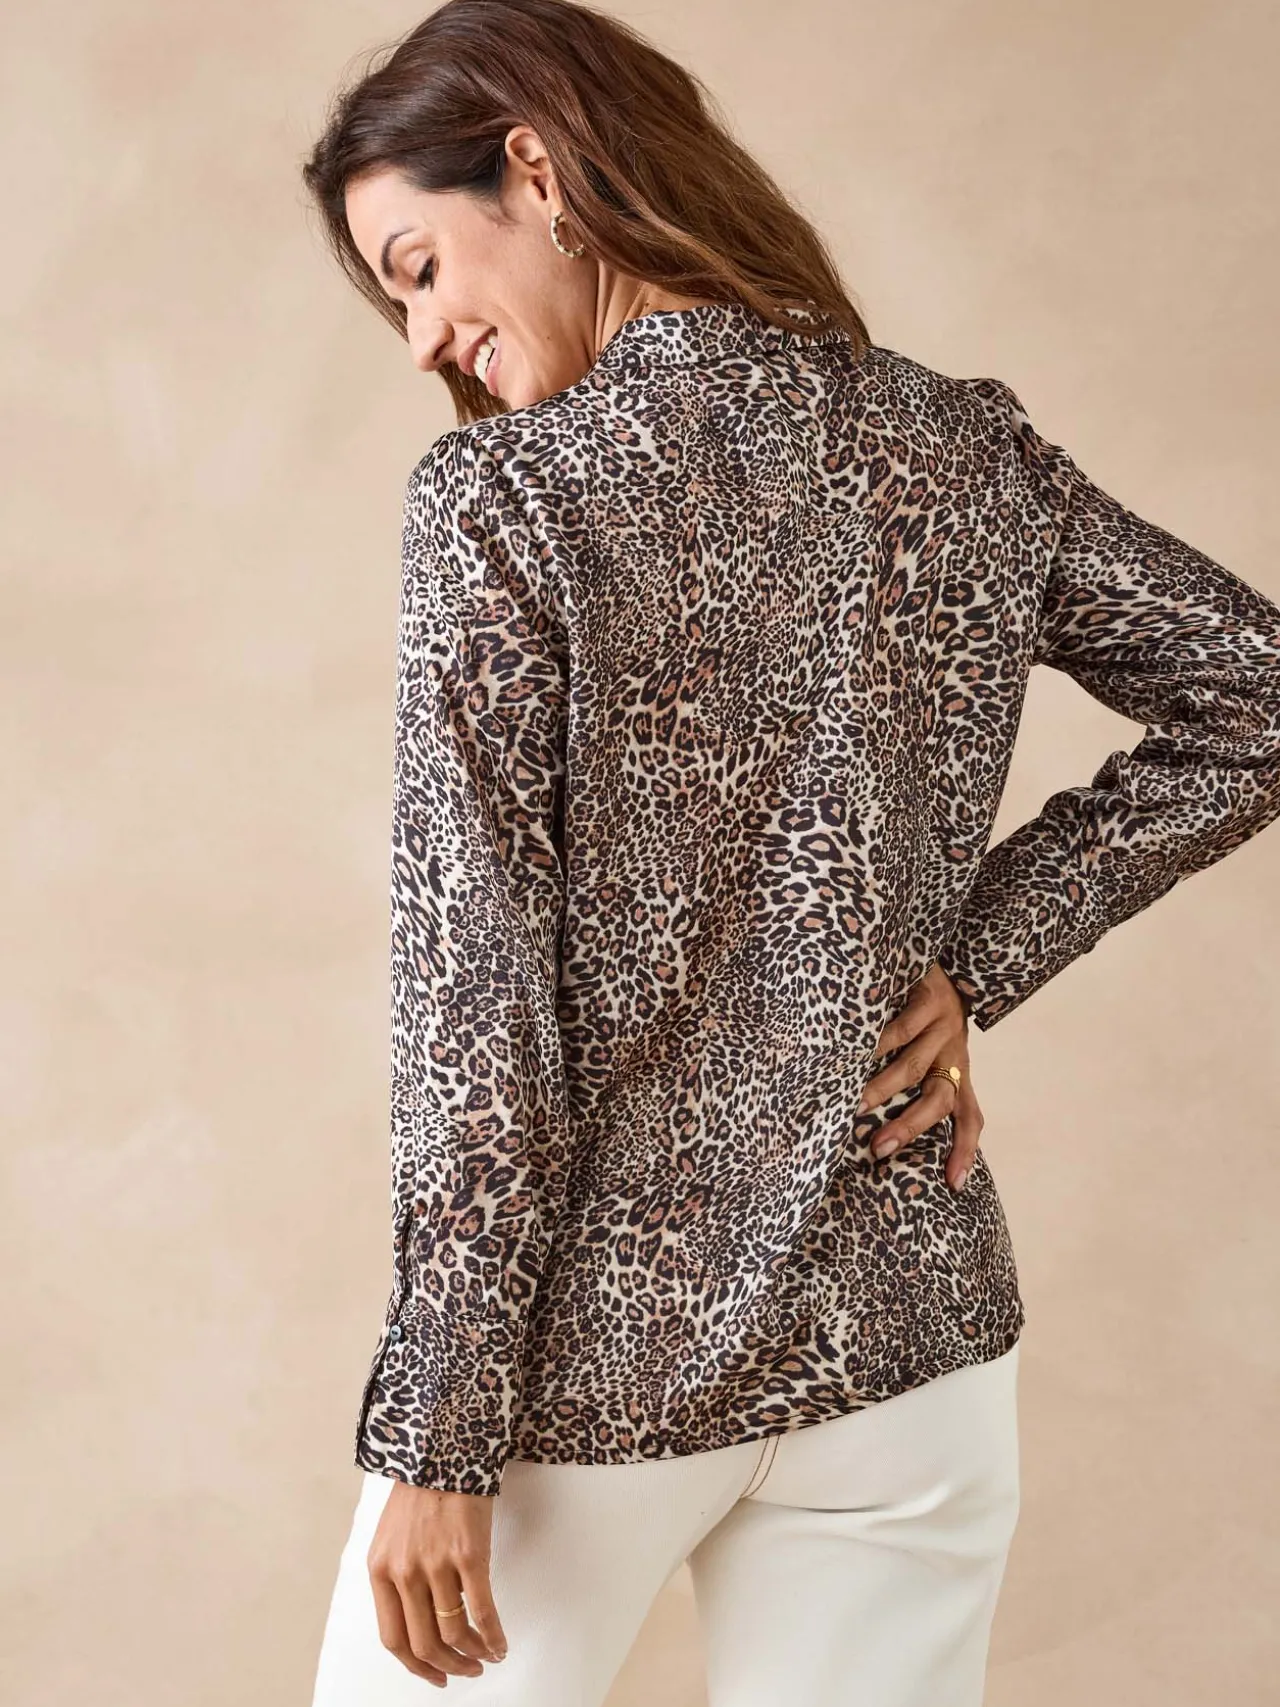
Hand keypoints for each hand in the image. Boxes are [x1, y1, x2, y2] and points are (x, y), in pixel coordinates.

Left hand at [367, 1480, 507, 1686]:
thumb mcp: (392, 1536)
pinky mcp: (469, 1554)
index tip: (435, 1675)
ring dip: (473, 1654)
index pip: (393, 1638)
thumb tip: (421, 1620)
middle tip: (466, 1671)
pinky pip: (482, 1610)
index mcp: (381, 1570)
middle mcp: (405, 1572)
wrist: (442, 1450)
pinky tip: (500, 1643)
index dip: (416, 1666)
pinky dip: (493, 1635)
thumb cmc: (420, 1491)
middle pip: (425, 1643)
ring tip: (485, 1656)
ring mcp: (436, 1564)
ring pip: (454, 1632)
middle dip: (449, 1666)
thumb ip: (398, 1577)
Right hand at [856, 962, 981, 1192]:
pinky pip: (902, 1029)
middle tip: (880, 1149)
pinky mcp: (931, 998)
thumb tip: (867, 1117)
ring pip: (914, 1067)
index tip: (954, 1185)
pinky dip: (877, 1045)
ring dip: (884, 1088)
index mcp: (958, 1069)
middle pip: (939, 1100)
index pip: (970, 1118)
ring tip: (855, 1104)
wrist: (938, 952)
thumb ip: (912, 1076)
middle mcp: (956, 1052)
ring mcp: (945, 1025)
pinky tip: (856, 1054)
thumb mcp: (928, 1047)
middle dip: (910, 1127)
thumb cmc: (920, 1011)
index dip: (965, 1151)